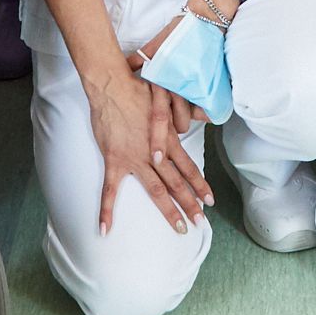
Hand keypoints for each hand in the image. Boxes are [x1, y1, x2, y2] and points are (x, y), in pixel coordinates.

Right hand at [84, 62, 211, 234]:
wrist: (112, 85)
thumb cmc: (138, 88)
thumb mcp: (167, 99)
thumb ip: (184, 112)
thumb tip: (206, 114)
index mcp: (167, 140)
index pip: (188, 167)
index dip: (199, 185)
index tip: (209, 201)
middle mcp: (155, 153)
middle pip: (176, 183)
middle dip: (189, 203)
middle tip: (199, 222)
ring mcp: (134, 159)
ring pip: (154, 190)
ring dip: (168, 210)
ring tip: (178, 228)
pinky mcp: (114, 160)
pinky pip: (109, 190)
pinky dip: (106, 210)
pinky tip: (106, 228)